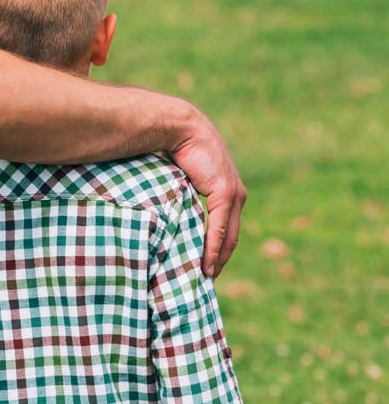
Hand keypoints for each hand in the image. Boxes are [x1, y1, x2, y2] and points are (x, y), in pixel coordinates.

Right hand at [169, 109, 246, 276]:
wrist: (180, 126)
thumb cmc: (176, 144)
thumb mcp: (182, 174)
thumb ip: (183, 190)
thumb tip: (167, 203)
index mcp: (227, 188)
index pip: (227, 224)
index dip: (219, 246)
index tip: (208, 264)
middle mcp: (236, 192)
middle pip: (232, 236)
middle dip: (220, 258)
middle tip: (208, 277)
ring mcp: (232, 194)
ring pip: (228, 237)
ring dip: (218, 258)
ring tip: (206, 277)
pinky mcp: (224, 193)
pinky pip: (220, 229)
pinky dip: (213, 248)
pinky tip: (206, 265)